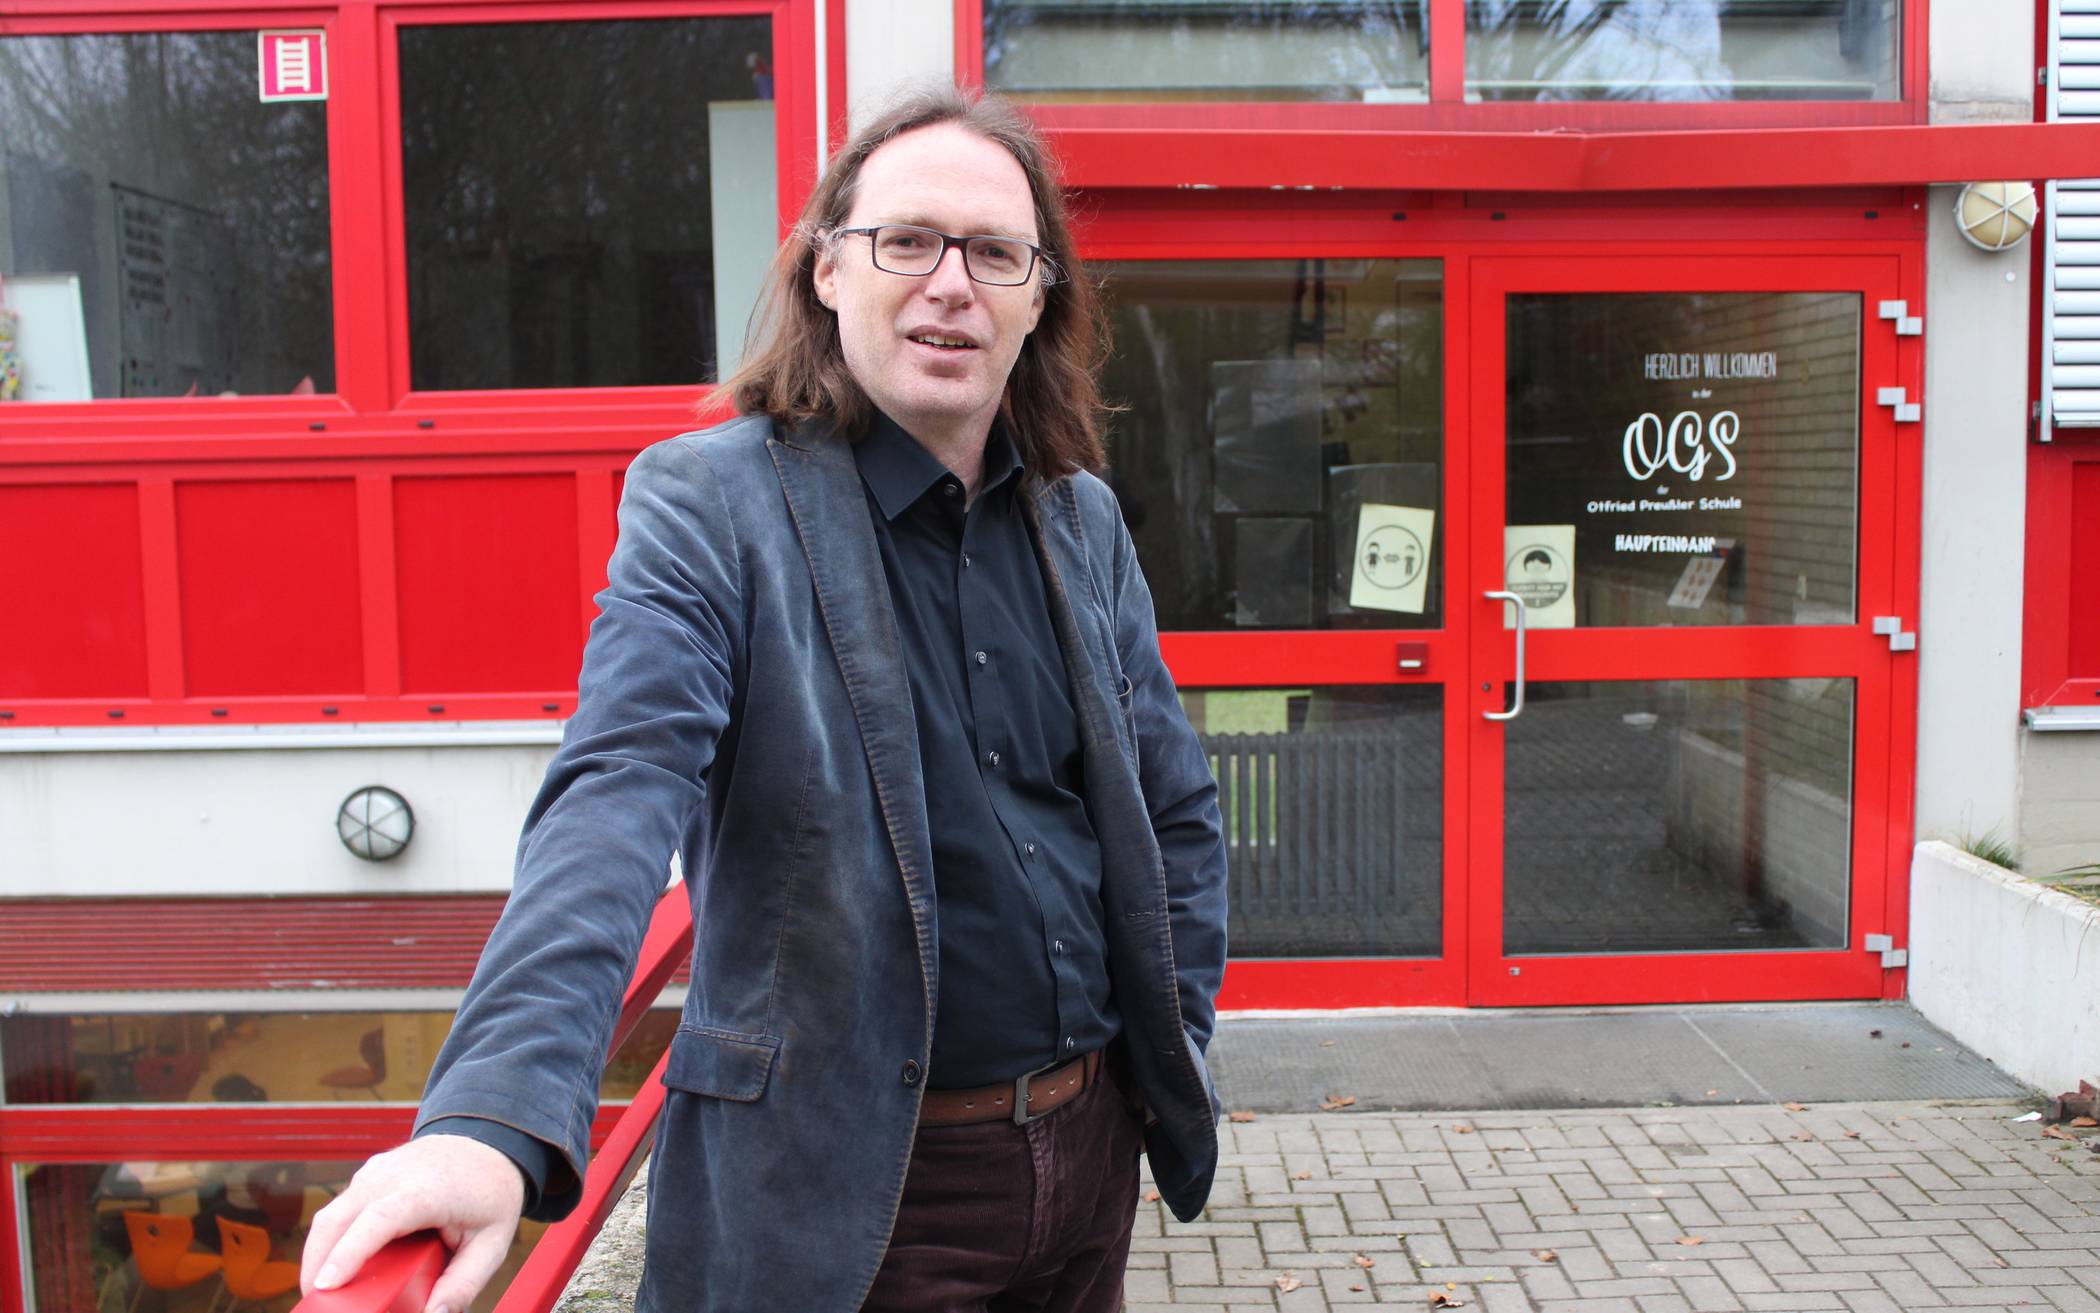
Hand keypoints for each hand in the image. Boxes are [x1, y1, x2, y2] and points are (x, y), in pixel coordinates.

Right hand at [301, 1134, 526, 1312]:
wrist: (488, 1144)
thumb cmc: (490, 1195)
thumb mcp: (493, 1243)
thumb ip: (464, 1283)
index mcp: (428, 1190)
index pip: (379, 1219)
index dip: (349, 1252)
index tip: (326, 1284)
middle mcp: (395, 1174)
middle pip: (339, 1217)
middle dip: (316, 1262)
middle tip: (315, 1301)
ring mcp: (377, 1170)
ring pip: (331, 1212)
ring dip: (319, 1252)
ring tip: (324, 1291)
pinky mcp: (368, 1174)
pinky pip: (341, 1207)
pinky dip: (332, 1236)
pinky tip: (339, 1264)